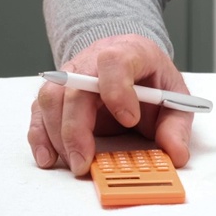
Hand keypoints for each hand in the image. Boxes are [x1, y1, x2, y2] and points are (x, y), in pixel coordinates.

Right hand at [27, 34, 193, 175]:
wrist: (131, 65)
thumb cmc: (150, 80)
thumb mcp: (175, 99)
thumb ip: (176, 126)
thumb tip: (175, 153)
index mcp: (129, 52)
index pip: (115, 61)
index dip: (118, 90)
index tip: (129, 119)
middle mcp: (94, 60)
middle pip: (76, 86)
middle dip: (78, 128)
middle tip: (85, 160)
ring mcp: (71, 74)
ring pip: (52, 97)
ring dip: (58, 134)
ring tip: (74, 162)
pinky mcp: (57, 93)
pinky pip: (39, 111)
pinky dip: (40, 136)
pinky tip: (49, 157)